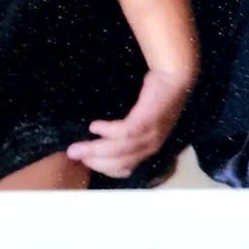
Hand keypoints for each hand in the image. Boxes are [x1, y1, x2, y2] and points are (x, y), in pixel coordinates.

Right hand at [69, 65, 192, 178]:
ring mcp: (150, 134)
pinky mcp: (147, 120)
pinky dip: (108, 131)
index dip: (103, 168)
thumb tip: (99, 140)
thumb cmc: (155, 100)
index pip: (124, 168)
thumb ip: (126, 133)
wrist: (174, 79)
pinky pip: (125, 132)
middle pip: (119, 162)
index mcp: (147, 149)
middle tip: (73, 155)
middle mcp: (150, 146)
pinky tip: (94, 127)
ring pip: (119, 149)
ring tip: (77, 147)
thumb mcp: (141, 121)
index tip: (84, 161)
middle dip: (94, 161)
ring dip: (95, 150)